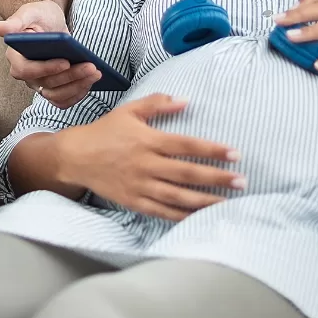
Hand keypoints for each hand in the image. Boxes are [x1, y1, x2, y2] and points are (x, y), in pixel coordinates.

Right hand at [0, 2, 100, 108]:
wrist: (49, 22)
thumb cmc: (39, 16)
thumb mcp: (30, 12)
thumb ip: (16, 21)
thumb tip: (1, 29)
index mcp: (16, 58)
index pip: (27, 70)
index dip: (46, 68)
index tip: (66, 62)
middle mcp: (26, 75)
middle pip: (47, 84)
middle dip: (71, 76)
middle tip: (92, 67)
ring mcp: (39, 84)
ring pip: (57, 95)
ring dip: (78, 87)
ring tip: (96, 73)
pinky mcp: (53, 89)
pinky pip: (64, 100)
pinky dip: (78, 94)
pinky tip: (92, 82)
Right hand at [56, 93, 244, 221]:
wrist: (75, 157)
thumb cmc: (105, 131)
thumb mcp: (130, 111)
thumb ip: (158, 103)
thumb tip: (186, 100)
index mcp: (148, 140)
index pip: (187, 146)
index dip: (212, 150)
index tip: (235, 154)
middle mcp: (146, 164)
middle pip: (187, 174)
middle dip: (217, 178)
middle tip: (242, 181)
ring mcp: (140, 186)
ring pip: (178, 197)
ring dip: (205, 201)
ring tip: (228, 203)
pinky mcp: (133, 201)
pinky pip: (161, 212)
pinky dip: (182, 216)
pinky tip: (199, 217)